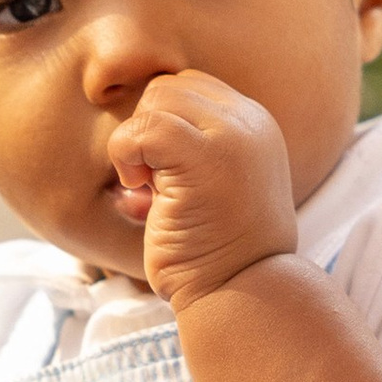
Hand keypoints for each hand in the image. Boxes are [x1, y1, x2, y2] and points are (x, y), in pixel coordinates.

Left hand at [107, 71, 298, 313]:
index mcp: (256, 126)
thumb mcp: (214, 187)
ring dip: (137, 143)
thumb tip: (138, 132)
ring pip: (156, 99)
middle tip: (155, 182)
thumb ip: (193, 150)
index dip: (163, 124)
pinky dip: (125, 154)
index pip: (191, 88)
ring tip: (151, 188)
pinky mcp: (205, 158)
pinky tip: (138, 191)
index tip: (165, 173)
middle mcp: (250, 123)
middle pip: (170, 87)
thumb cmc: (219, 254)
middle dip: (149, 130)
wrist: (243, 295)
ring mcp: (233, 137)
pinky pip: (143, 127)